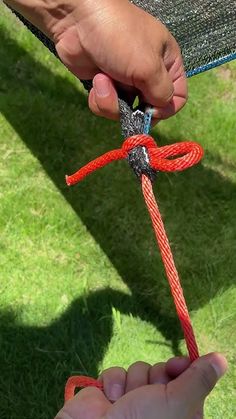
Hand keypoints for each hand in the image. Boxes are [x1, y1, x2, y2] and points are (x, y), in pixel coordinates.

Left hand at [6, 0, 186, 121]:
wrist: (77, 21)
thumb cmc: (119, 36)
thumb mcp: (149, 65)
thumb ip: (162, 93)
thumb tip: (159, 110)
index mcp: (167, 64)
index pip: (177, 98)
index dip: (165, 109)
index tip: (148, 109)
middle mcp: (148, 74)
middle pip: (147, 109)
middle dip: (132, 109)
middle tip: (121, 95)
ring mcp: (125, 81)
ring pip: (124, 112)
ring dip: (111, 102)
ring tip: (103, 80)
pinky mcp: (105, 85)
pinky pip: (106, 106)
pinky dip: (99, 98)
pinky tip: (95, 81)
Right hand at [55, 352, 226, 418]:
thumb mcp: (178, 402)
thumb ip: (198, 379)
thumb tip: (221, 359)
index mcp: (178, 411)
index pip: (185, 377)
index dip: (181, 367)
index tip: (177, 365)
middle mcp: (156, 406)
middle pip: (161, 370)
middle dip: (154, 377)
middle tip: (148, 394)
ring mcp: (131, 399)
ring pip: (138, 369)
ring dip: (131, 382)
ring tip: (124, 402)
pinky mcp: (109, 393)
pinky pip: (116, 372)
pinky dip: (112, 383)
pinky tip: (109, 399)